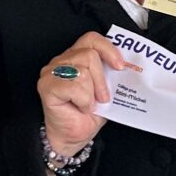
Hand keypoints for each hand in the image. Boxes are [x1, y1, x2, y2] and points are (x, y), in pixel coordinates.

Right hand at [37, 31, 136, 156]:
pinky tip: (80, 107)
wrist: (73, 136)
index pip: (91, 39)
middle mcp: (61, 61)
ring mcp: (51, 72)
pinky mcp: (46, 86)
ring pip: (83, 71)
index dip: (108, 49)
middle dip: (101, 79)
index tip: (120, 66)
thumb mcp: (106, 90)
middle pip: (89, 55)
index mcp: (75, 56)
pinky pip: (74, 87)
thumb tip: (129, 67)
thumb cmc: (87, 114)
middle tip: (103, 97)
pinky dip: (83, 100)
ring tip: (88, 104)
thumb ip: (112, 74)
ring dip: (91, 93)